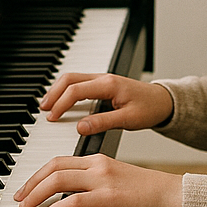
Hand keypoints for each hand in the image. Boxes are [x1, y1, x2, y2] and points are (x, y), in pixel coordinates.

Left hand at [13, 155, 183, 206]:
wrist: (176, 196)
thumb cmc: (152, 194)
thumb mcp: (119, 183)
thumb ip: (97, 186)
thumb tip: (77, 200)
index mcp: (100, 160)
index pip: (60, 161)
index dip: (39, 174)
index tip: (27, 188)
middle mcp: (99, 165)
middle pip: (54, 167)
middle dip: (31, 182)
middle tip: (19, 198)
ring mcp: (104, 180)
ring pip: (59, 180)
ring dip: (37, 194)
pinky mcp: (110, 198)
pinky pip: (75, 200)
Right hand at [38, 73, 173, 135]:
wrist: (164, 101)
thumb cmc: (149, 109)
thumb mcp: (128, 120)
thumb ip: (103, 123)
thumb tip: (79, 128)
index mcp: (109, 85)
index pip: (76, 90)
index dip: (61, 103)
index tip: (52, 117)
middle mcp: (103, 78)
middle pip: (69, 78)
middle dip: (53, 93)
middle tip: (43, 109)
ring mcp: (102, 79)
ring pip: (72, 78)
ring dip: (58, 90)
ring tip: (48, 105)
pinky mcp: (103, 84)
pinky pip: (79, 82)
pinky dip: (66, 90)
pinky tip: (62, 101)